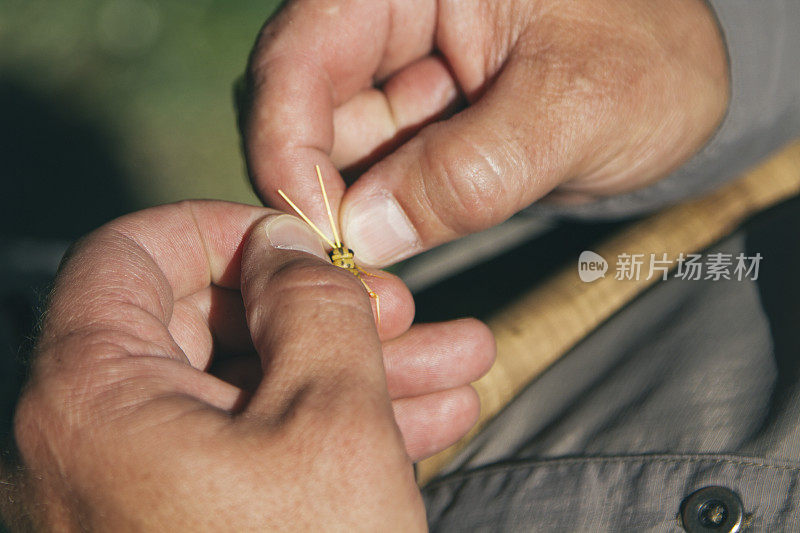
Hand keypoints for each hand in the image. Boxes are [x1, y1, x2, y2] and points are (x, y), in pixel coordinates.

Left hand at [4, 201, 492, 529]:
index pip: (133, 252)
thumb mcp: (331, 416)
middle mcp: (95, 442)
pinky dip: (336, 430)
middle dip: (323, 310)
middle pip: (211, 326)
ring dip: (356, 371)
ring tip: (457, 362)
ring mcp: (143, 491)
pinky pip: (259, 454)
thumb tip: (284, 243)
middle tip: (408, 310)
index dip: (226, 228)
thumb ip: (312, 301)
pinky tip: (430, 418)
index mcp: (94, 395)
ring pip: (253, 393)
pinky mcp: (191, 529)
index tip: (305, 239)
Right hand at [242, 0, 728, 265]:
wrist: (686, 92)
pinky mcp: (418, 124)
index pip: (304, 49)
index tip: (313, 228)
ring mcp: (400, 72)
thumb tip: (365, 234)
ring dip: (358, 212)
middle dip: (323, 188)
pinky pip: (376, 176)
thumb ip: (470, 171)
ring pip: (337, 148)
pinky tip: (408, 245)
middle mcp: (392, 15)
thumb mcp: (575, 108)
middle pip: (304, 101)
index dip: (289, 139)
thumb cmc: (652, 63)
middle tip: (351, 269)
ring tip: (391, 266)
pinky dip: (385, 219)